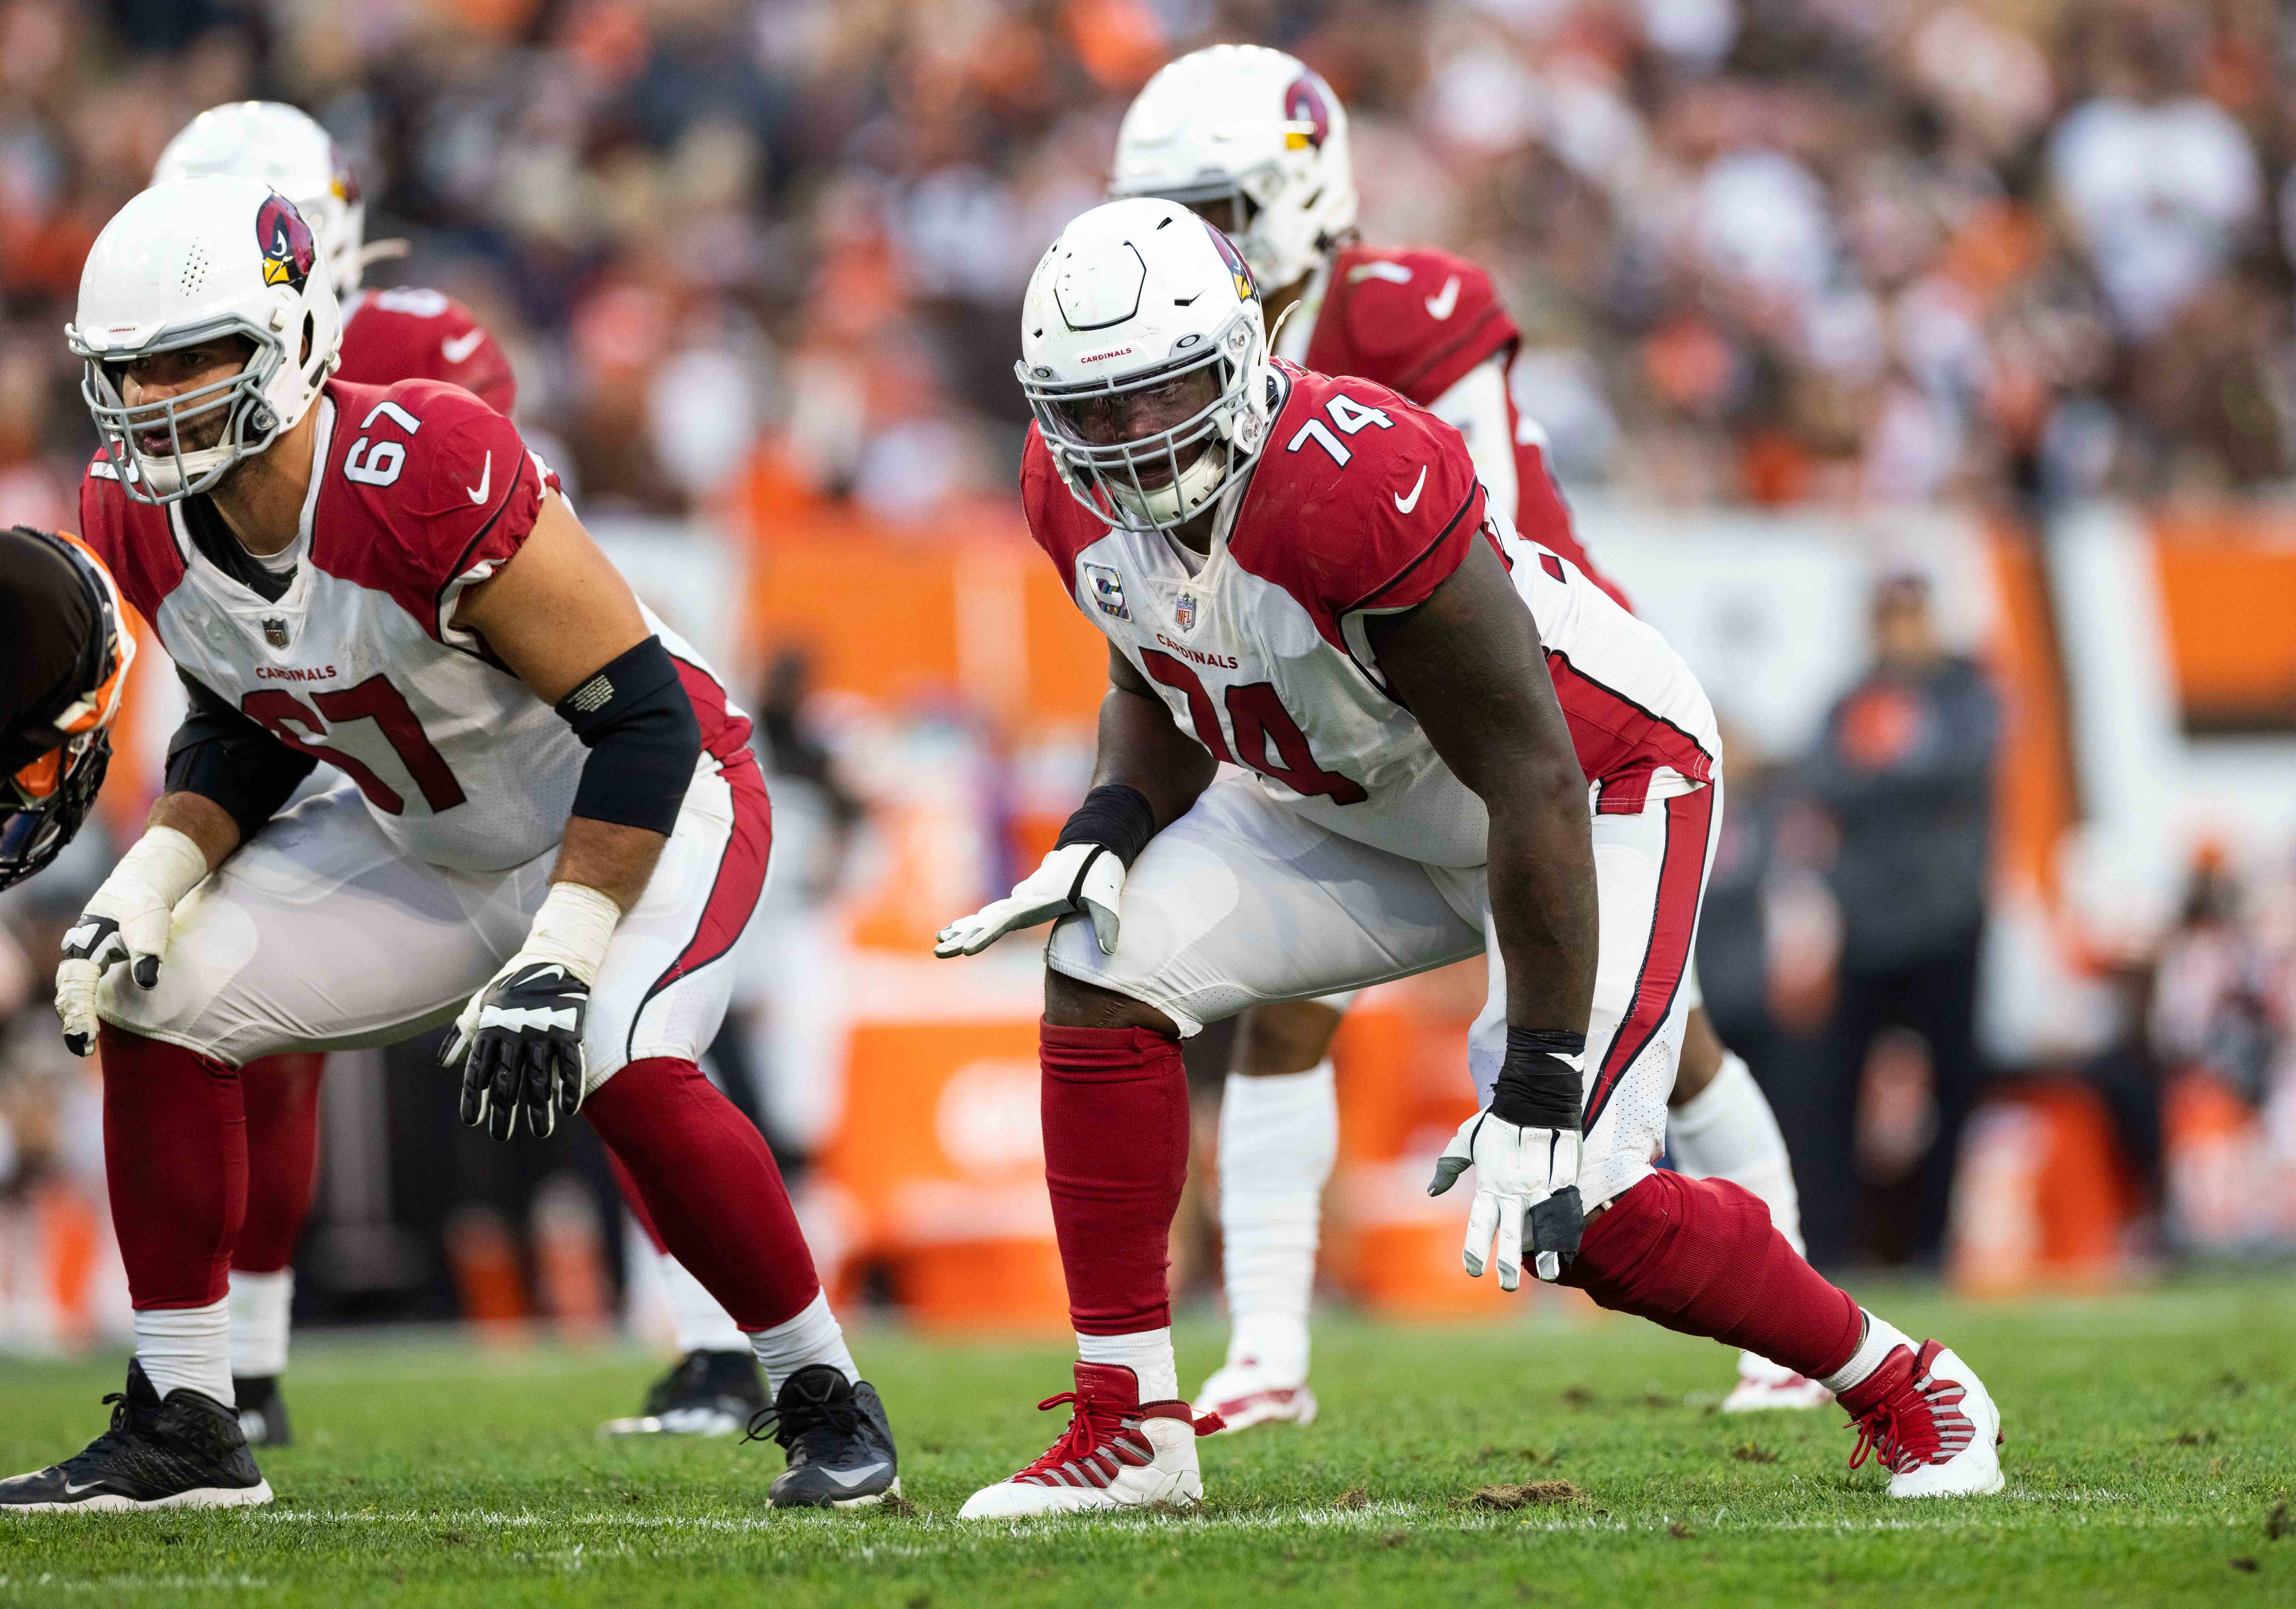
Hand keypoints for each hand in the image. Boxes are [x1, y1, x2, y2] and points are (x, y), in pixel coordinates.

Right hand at [53, 826, 209, 1056]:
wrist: (139, 889)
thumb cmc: (143, 907)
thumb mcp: (149, 926)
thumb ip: (148, 953)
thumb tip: (148, 983)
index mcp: (85, 946)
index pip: (77, 986)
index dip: (80, 1012)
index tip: (86, 1037)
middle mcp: (77, 954)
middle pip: (69, 992)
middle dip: (74, 1019)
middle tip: (84, 1047)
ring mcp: (83, 959)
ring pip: (72, 992)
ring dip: (75, 1016)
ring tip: (83, 1045)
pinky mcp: (93, 963)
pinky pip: (82, 989)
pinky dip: (83, 1007)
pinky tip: (89, 1027)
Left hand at [441, 959, 588, 1140]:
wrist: (554, 958)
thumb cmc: (512, 985)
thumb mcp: (480, 1005)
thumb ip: (462, 1034)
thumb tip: (443, 1062)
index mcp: (491, 1030)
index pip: (477, 1072)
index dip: (473, 1098)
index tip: (472, 1122)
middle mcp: (514, 1035)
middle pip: (507, 1083)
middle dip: (503, 1113)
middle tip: (500, 1136)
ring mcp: (543, 1034)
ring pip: (539, 1080)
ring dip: (539, 1109)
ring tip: (539, 1132)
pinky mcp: (570, 1031)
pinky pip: (571, 1065)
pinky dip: (571, 1088)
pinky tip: (569, 1109)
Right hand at [934, 841, 1124, 957]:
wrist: (1094, 844)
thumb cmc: (1099, 870)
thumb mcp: (1106, 897)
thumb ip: (1106, 924)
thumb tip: (1110, 952)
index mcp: (1037, 900)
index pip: (1005, 921)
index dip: (985, 936)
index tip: (967, 949)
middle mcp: (1023, 899)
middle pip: (987, 920)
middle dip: (962, 937)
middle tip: (939, 952)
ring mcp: (1022, 897)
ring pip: (987, 916)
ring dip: (964, 929)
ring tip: (939, 943)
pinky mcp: (1026, 899)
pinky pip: (996, 913)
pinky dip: (976, 922)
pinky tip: (960, 928)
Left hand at [1427, 1112, 1583, 1289]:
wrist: (1535, 1096)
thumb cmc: (1496, 1119)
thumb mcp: (1465, 1139)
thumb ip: (1448, 1166)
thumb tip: (1431, 1192)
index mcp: (1491, 1183)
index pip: (1481, 1222)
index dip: (1476, 1248)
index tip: (1472, 1270)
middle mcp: (1515, 1189)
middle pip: (1511, 1232)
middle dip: (1508, 1261)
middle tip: (1505, 1285)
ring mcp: (1542, 1185)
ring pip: (1544, 1226)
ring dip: (1547, 1252)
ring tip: (1549, 1275)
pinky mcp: (1564, 1179)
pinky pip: (1565, 1211)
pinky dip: (1568, 1232)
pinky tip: (1568, 1250)